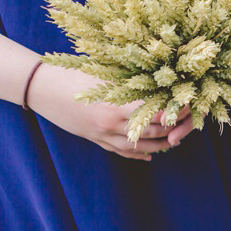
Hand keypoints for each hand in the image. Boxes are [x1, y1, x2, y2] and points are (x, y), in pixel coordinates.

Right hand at [27, 65, 194, 160]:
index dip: (174, 112)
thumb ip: (132, 84)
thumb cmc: (76, 74)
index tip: (189, 106)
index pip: (155, 114)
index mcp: (117, 105)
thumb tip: (160, 84)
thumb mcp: (107, 77)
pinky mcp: (95, 140)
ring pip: (138, 146)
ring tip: (175, 141)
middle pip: (151, 133)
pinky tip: (150, 155)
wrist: (42, 88)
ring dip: (159, 145)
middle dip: (173, 130)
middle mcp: (111, 124)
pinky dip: (137, 154)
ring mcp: (102, 135)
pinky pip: (120, 151)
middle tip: (187, 124)